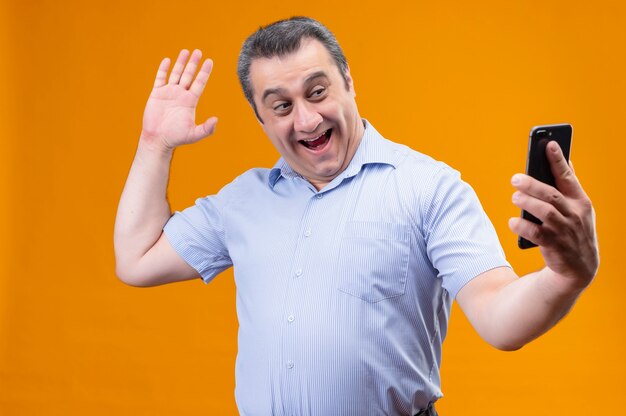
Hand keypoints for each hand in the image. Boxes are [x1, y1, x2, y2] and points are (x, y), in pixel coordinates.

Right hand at [141, 49, 217, 150]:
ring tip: (186, 51)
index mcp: (190, 101)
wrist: (158, 139)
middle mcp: (181, 94)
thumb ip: (207, 129)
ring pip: (176, 74)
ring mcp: (169, 93)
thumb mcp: (194, 134)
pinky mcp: (157, 94)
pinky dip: (163, 69)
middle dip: (193, 63)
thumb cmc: (176, 138)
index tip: (210, 61)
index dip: (204, 72)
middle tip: (198, 51)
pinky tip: (167, 60)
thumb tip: (216, 120)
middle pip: (189, 75)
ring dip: (180, 63)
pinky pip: (160, 78)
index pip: (199, 83)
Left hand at [508, 141, 598, 290]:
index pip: (568, 177)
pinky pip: (537, 234)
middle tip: (515, 179)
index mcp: (581, 201)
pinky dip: (523, 226)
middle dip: (532, 184)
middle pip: (551, 194)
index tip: (548, 143)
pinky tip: (513, 221)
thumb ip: (569, 186)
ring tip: (514, 197)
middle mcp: (575, 214)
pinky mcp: (555, 246)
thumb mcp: (578, 208)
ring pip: (545, 212)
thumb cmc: (574, 229)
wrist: (580, 266)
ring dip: (527, 203)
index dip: (558, 160)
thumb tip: (563, 159)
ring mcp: (565, 231)